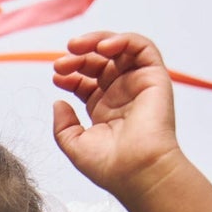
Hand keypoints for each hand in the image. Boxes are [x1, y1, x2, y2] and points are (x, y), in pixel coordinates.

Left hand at [52, 30, 182, 199]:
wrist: (136, 170)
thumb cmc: (109, 165)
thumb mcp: (75, 146)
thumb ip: (62, 126)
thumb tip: (57, 103)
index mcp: (103, 108)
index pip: (85, 80)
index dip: (70, 73)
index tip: (56, 76)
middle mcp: (121, 94)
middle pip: (99, 62)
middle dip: (78, 57)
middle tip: (60, 62)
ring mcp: (138, 83)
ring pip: (119, 49)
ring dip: (97, 41)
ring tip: (76, 46)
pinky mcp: (154, 76)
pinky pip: (141, 47)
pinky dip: (122, 40)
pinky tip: (103, 47)